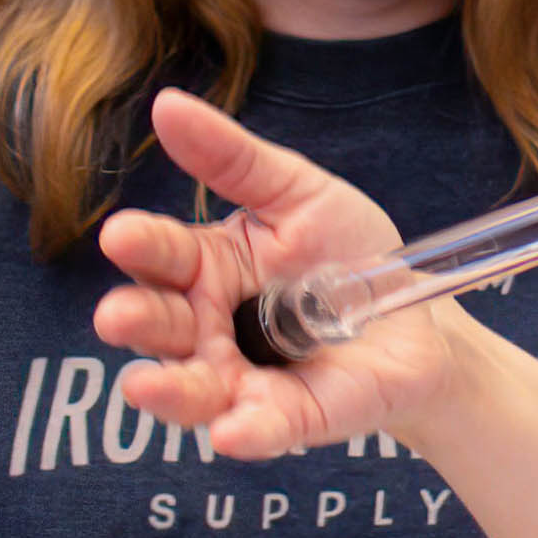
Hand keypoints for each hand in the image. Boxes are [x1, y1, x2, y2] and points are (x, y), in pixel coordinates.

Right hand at [93, 89, 480, 458]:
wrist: (420, 315)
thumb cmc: (347, 253)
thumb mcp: (296, 193)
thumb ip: (232, 158)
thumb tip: (165, 105)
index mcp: (206, 267)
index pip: (161, 254)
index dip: (140, 245)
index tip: (122, 235)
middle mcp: (209, 328)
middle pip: (161, 326)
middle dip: (136, 321)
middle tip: (117, 317)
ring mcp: (241, 379)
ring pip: (191, 389)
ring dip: (167, 390)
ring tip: (146, 385)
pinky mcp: (286, 421)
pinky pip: (259, 431)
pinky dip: (244, 432)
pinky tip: (231, 431)